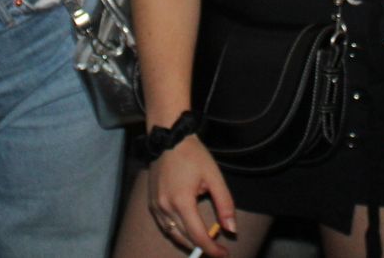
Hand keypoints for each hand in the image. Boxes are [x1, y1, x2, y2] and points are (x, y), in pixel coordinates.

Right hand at [149, 136, 235, 257]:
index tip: (224, 254)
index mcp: (182, 201)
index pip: (198, 236)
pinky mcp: (152, 203)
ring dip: (189, 242)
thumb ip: (225, 204)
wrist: (169, 137)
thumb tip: (231, 230)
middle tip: (217, 250)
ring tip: (204, 243)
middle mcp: (166, 207)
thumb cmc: (193, 155)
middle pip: (185, 238)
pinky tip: (187, 231)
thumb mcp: (214, 177)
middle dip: (202, 248)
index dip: (212, 249)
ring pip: (173, 234)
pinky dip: (177, 233)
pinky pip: (164, 226)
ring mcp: (156, 206)